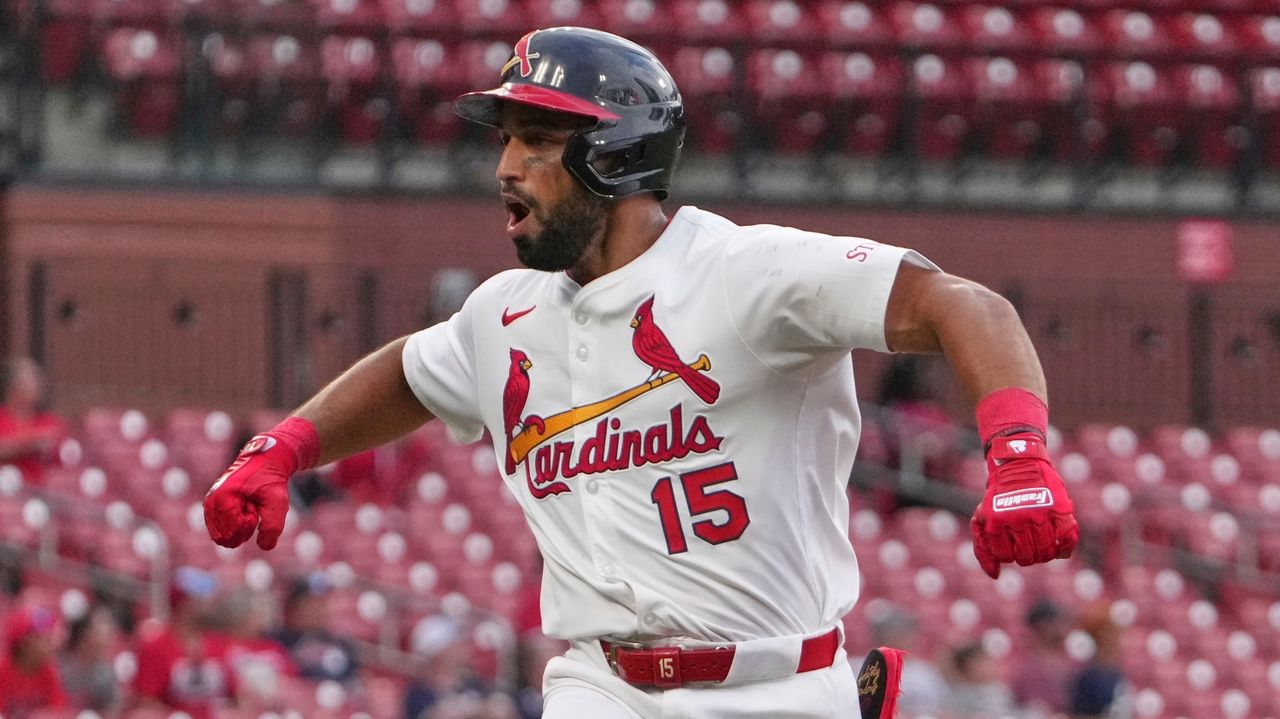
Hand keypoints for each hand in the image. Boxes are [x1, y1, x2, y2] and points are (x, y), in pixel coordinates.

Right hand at [203, 435, 297, 549]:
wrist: (266, 461)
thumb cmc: (272, 480)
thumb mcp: (278, 502)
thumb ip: (273, 526)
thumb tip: (264, 547)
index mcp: (222, 497)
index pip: (233, 531)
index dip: (250, 523)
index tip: (255, 504)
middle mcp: (210, 500)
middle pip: (225, 536)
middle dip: (243, 526)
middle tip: (252, 506)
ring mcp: (209, 503)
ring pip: (222, 536)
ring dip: (240, 525)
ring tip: (249, 505)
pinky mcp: (211, 506)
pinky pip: (220, 531)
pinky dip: (235, 523)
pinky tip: (244, 507)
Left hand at [970, 433, 1077, 578]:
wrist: (1019, 462)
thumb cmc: (999, 496)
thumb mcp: (983, 518)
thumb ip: (983, 547)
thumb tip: (994, 576)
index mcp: (997, 521)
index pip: (1005, 556)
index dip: (1009, 554)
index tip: (1012, 545)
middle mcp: (1019, 518)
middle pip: (1027, 557)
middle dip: (1027, 556)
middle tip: (1028, 546)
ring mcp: (1041, 513)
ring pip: (1046, 552)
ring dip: (1044, 554)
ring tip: (1042, 545)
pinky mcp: (1060, 508)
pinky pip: (1068, 539)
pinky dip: (1065, 548)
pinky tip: (1060, 548)